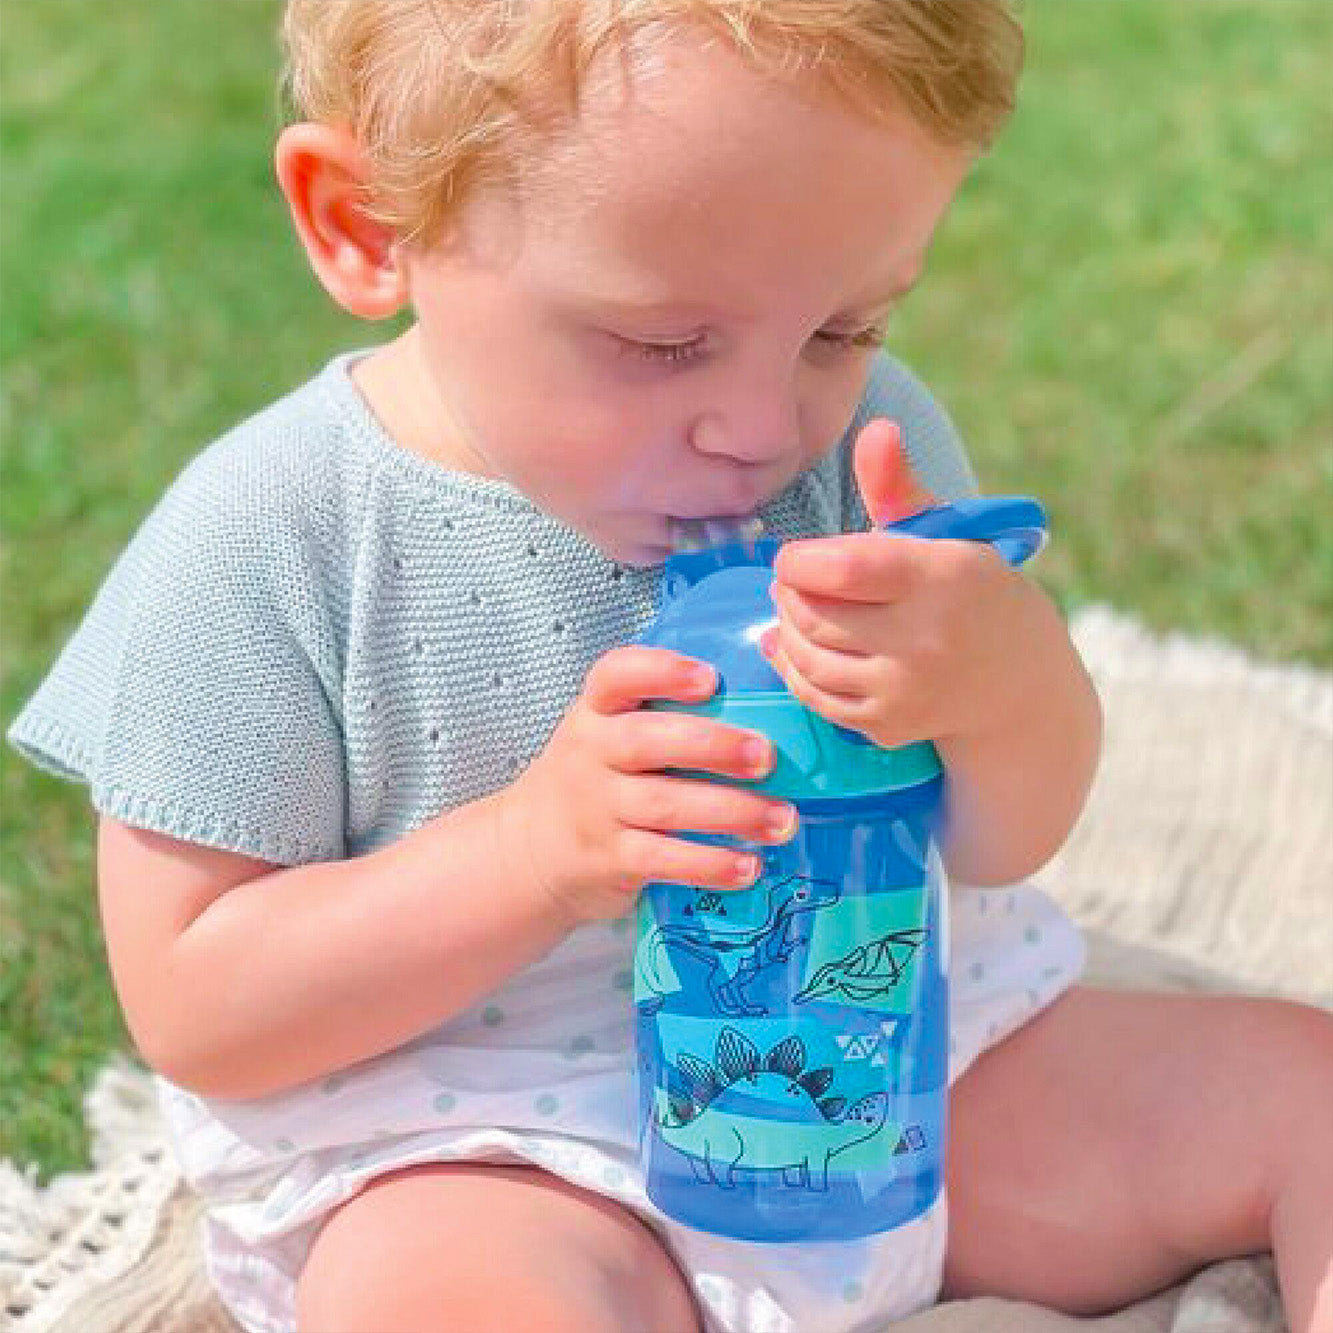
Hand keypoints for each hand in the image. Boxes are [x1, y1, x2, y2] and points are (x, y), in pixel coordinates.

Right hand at [497, 646, 798, 924]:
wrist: (530, 849)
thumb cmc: (594, 780)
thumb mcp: (608, 736)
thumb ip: (664, 719)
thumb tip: (765, 714)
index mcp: (597, 712)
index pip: (616, 675)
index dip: (661, 671)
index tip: (709, 678)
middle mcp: (591, 753)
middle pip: (648, 741)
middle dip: (712, 746)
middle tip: (766, 756)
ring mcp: (597, 808)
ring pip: (665, 805)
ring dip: (731, 812)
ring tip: (781, 819)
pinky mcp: (609, 858)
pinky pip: (663, 860)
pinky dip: (710, 864)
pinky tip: (749, 866)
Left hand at [761, 419, 1058, 749]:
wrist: (1018, 684)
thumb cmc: (971, 591)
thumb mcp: (947, 534)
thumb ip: (899, 486)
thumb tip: (876, 429)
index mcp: (939, 577)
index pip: (840, 567)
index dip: (798, 560)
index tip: (795, 555)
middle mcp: (924, 637)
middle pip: (813, 613)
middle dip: (787, 593)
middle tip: (790, 581)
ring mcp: (905, 688)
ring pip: (807, 657)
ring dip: (785, 629)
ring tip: (795, 609)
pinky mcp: (888, 725)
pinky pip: (817, 696)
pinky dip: (796, 669)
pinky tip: (800, 648)